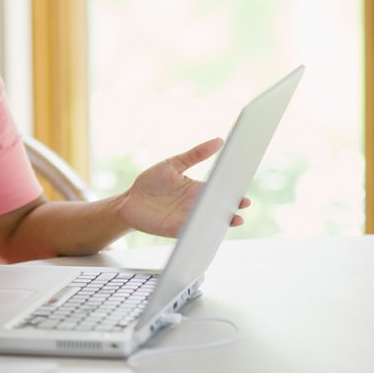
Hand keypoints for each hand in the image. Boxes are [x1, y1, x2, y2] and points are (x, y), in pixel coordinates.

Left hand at [116, 137, 250, 237]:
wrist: (129, 200)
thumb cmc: (151, 181)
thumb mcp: (173, 164)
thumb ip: (195, 155)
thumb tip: (218, 141)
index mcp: (198, 189)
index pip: (220, 189)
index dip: (233, 188)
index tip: (243, 184)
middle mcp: (197, 205)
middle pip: (220, 207)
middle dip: (233, 206)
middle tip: (243, 202)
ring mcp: (189, 218)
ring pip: (211, 221)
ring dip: (224, 221)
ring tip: (235, 218)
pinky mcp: (179, 230)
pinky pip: (195, 231)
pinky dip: (204, 231)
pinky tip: (212, 229)